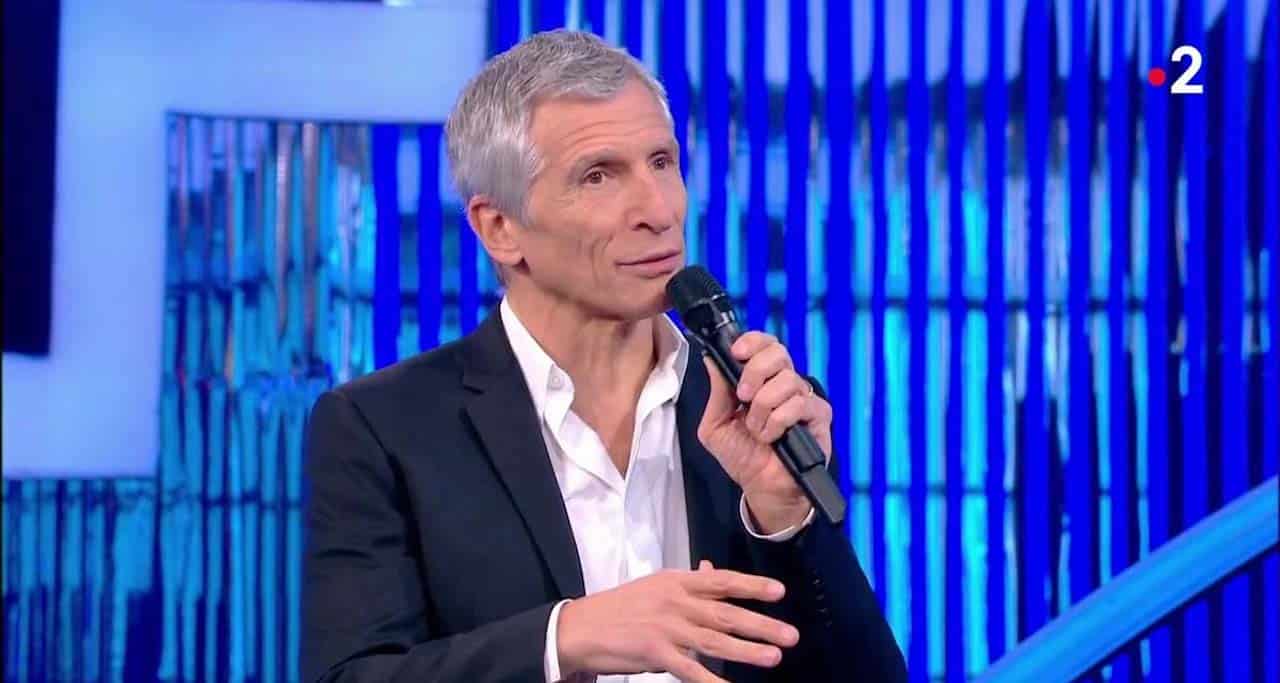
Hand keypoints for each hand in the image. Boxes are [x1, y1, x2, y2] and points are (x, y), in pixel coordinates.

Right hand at [555, 565, 800, 681]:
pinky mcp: (656, 654)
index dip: (752, 586)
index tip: (780, 591)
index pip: (722, 581)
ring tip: (773, 657)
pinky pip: (690, 671)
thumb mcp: (656, 586)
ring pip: (715, 640)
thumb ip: (688, 583)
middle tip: (791, 635)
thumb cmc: (622, 608)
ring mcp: (667, 628)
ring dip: (747, 650)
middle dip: (761, 624)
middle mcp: (676, 601)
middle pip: (726, 613)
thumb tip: (713, 570)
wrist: (581, 628)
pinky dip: (711, 682)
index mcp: (677, 581)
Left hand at [697, 332, 832, 533]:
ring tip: (758, 430)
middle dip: (754, 372)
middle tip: (743, 397)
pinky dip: (778, 421)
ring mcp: (803, 398)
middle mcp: (783, 384)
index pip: (764, 345)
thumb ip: (716, 392)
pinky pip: (798, 404)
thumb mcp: (716, 424)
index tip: (736, 353)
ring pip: (786, 380)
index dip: (752, 342)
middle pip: (778, 352)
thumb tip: (711, 359)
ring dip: (763, 408)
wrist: (761, 487)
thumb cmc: (743, 457)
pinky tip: (772, 437)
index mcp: (761, 380)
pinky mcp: (818, 416)